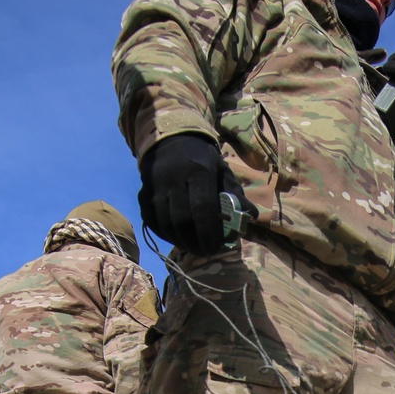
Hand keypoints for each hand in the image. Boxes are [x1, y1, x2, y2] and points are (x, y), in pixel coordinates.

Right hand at [139, 133, 254, 255]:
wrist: (170, 142)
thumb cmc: (202, 161)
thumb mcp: (222, 171)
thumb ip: (235, 194)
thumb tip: (252, 216)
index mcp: (198, 171)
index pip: (202, 207)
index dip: (208, 232)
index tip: (215, 248)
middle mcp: (173, 178)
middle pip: (181, 220)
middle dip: (194, 242)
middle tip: (205, 252)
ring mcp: (154, 186)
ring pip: (164, 223)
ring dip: (179, 241)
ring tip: (192, 248)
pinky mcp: (142, 192)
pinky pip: (150, 220)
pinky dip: (163, 234)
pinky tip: (176, 238)